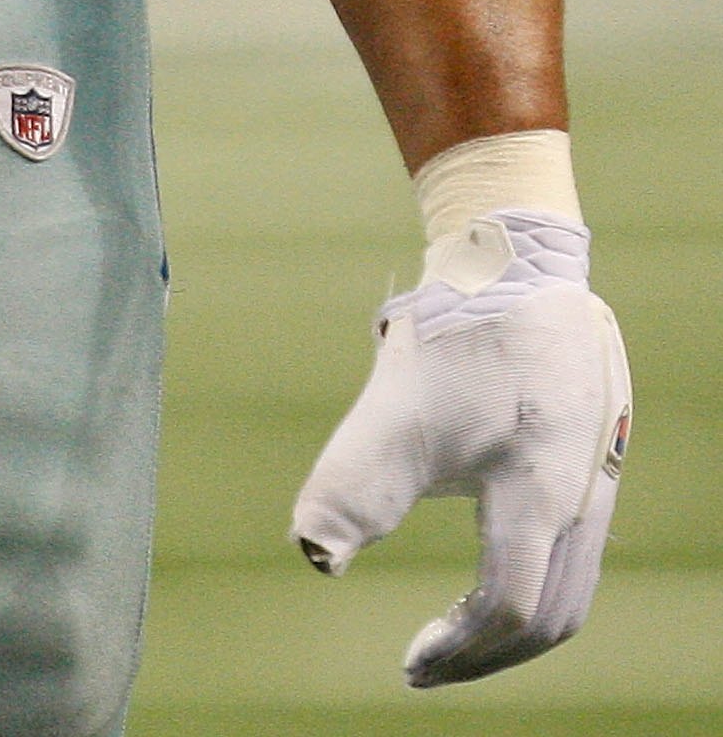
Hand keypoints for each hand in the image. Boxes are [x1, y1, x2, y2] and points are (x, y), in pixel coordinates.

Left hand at [293, 211, 630, 685]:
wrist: (513, 248)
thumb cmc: (457, 329)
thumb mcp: (396, 409)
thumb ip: (353, 486)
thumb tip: (315, 557)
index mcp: (544, 499)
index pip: (512, 609)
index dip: (459, 650)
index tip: (407, 663)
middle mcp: (585, 494)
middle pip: (553, 612)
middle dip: (489, 652)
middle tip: (429, 663)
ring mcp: (597, 467)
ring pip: (570, 578)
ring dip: (513, 615)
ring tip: (457, 625)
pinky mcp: (590, 441)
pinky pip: (573, 536)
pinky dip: (532, 569)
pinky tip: (485, 548)